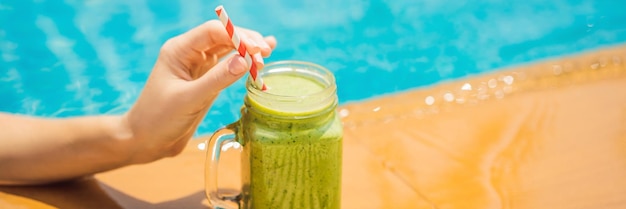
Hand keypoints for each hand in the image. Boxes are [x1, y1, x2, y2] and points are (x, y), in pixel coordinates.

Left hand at [122, 20, 276, 162]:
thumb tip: (245, 61)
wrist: (145, 141)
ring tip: (268, 56)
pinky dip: (243, 64)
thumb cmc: (159, 119)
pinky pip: (228, 67)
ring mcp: (198, 67)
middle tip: (266, 53)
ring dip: (248, 52)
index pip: (212, 32)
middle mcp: (189, 54)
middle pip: (223, 37)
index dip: (237, 37)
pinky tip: (259, 60)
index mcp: (179, 50)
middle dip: (246, 42)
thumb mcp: (189, 99)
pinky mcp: (205, 80)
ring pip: (228, 50)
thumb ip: (218, 79)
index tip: (257, 50)